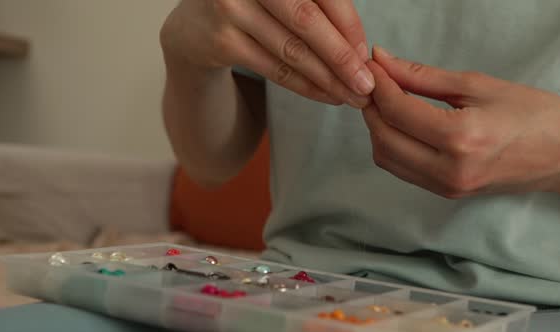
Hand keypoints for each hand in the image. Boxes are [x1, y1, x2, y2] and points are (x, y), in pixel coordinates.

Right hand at [161, 0, 374, 107]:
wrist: (193, 27)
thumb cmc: (253, 8)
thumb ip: (318, 8)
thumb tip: (359, 49)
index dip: (348, 25)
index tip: (366, 54)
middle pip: (306, 21)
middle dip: (341, 57)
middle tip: (365, 83)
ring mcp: (231, 8)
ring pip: (291, 50)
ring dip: (327, 78)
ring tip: (351, 96)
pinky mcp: (221, 41)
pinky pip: (274, 69)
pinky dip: (305, 86)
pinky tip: (327, 96)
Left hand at [362, 46, 559, 197]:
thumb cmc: (535, 115)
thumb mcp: (478, 85)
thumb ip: (423, 77)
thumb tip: (384, 62)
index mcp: (461, 139)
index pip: (397, 111)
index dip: (378, 85)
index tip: (373, 64)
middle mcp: (450, 170)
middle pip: (384, 139)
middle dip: (372, 107)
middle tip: (376, 81)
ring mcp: (448, 187)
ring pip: (388, 159)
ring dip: (379, 128)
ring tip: (388, 100)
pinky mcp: (448, 193)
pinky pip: (404, 171)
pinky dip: (394, 145)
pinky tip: (402, 123)